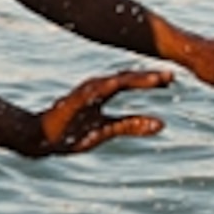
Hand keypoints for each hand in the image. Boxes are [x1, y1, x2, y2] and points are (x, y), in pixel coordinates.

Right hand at [27, 66, 172, 155]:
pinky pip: (92, 92)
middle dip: (149, 77)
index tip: (171, 79)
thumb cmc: (72, 133)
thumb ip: (132, 125)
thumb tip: (162, 125)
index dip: (151, 80)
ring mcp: (85, 92)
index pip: (131, 82)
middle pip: (127, 78)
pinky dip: (107, 86)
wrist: (41, 138)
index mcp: (104, 92)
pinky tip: (119, 83)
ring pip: (114, 82)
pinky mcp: (74, 101)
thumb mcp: (107, 130)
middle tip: (171, 75)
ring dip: (135, 79)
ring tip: (155, 79)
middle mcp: (96, 87)